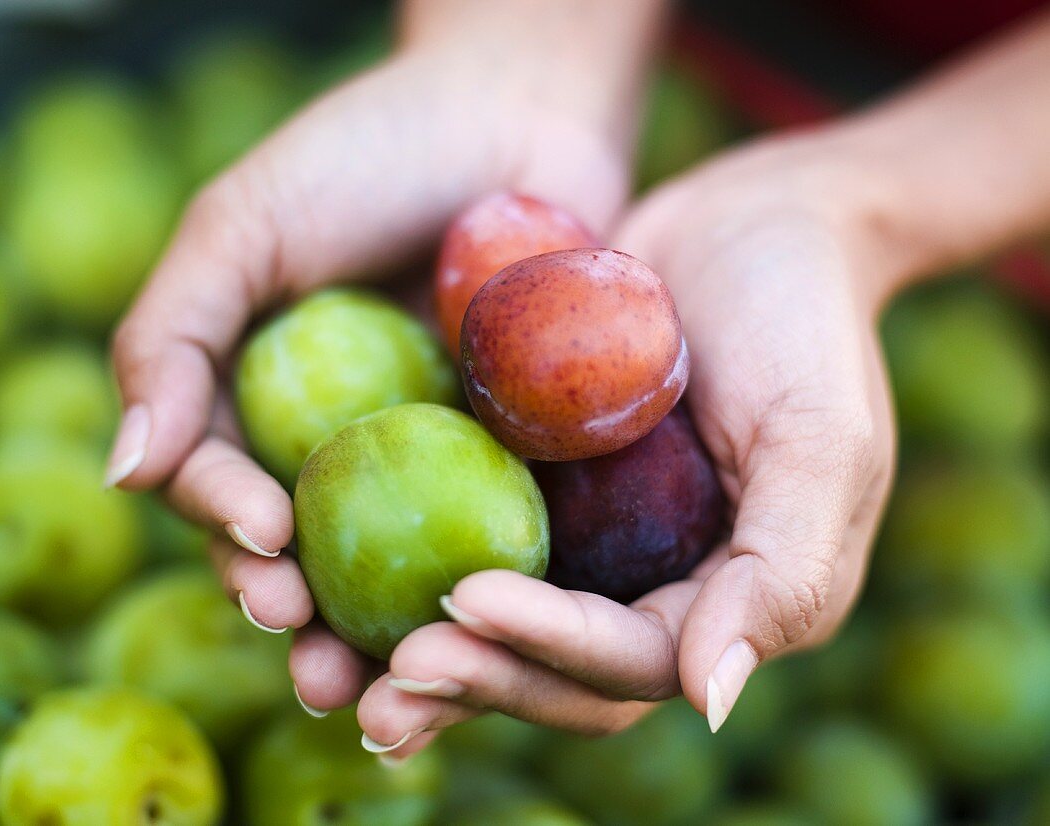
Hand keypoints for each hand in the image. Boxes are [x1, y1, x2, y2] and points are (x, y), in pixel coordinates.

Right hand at [105, 11, 642, 749]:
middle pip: (308, 548)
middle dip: (300, 611)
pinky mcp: (514, 454)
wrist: (518, 110)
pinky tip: (481, 628)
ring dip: (379, 634)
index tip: (266, 540)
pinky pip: (489, 531)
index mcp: (262, 396)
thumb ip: (173, 340)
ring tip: (385, 689)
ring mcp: (431, 452)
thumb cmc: (371, 152)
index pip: (226, 485)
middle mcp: (341, 438)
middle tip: (317, 659)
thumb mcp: (246, 226)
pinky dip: (479, 587)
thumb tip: (125, 475)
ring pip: (393, 565)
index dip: (232, 526)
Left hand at [356, 134, 897, 755]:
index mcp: (738, 599)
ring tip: (337, 672)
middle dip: (479, 677)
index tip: (465, 601)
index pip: (633, 662)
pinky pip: (482, 546)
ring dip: (437, 660)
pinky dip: (419, 577)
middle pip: (561, 673)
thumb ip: (785, 570)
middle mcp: (667, 590)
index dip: (551, 647)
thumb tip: (712, 700)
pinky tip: (344, 587)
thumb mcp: (822, 434)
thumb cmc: (803, 315)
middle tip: (388, 670)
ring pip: (510, 632)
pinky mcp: (553, 489)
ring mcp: (604, 542)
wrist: (758, 219)